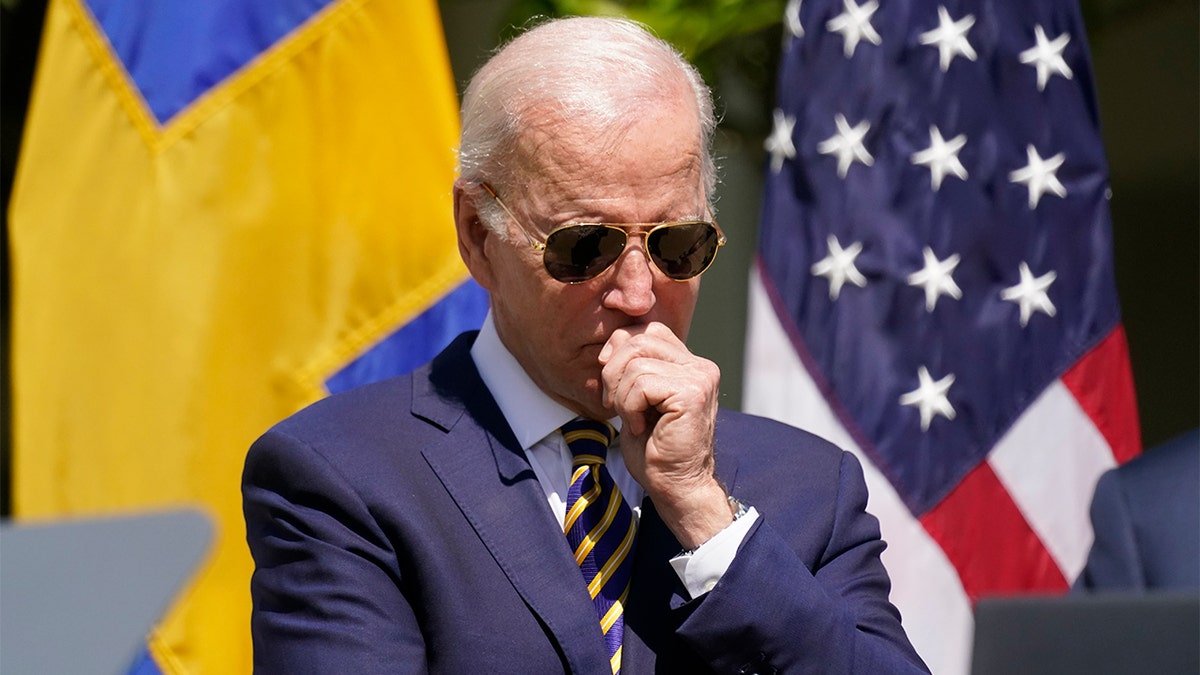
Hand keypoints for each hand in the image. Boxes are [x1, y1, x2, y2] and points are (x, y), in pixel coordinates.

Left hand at [599, 322, 731, 547]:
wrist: (676, 486)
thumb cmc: (655, 447)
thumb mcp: (637, 397)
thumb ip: (632, 366)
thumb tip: (610, 344)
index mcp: (690, 363)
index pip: (647, 330)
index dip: (620, 350)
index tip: (613, 385)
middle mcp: (701, 365)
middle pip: (638, 339)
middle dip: (613, 371)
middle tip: (615, 404)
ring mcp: (700, 377)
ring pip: (635, 363)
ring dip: (621, 396)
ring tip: (634, 419)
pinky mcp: (692, 393)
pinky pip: (641, 384)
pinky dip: (629, 408)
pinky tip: (641, 427)